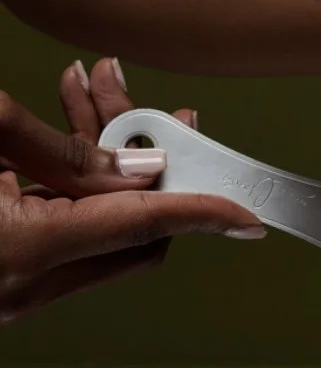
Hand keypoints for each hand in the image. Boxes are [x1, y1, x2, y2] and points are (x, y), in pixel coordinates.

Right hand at [0, 58, 264, 324]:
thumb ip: (64, 152)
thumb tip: (142, 165)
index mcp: (25, 252)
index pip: (141, 227)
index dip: (202, 212)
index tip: (250, 215)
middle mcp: (25, 282)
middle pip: (128, 223)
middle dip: (151, 158)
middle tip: (164, 112)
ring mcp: (13, 283)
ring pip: (94, 218)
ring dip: (100, 152)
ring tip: (93, 85)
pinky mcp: (5, 270)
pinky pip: (61, 222)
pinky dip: (70, 175)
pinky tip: (67, 122)